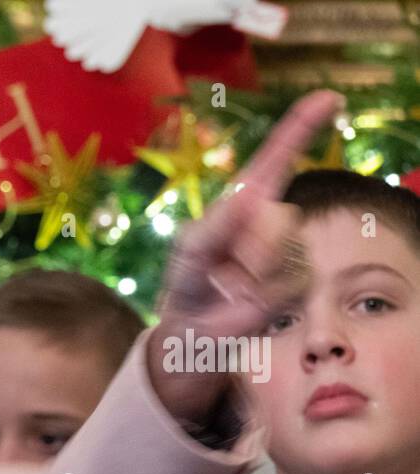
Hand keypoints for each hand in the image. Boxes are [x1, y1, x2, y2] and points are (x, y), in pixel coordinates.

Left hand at [147, 90, 343, 424]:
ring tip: (229, 284)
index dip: (301, 127)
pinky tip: (244, 300)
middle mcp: (274, 220)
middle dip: (244, 244)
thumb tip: (244, 200)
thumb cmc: (189, 284)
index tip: (328, 98)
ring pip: (282, 251)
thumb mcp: (189, 251)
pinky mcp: (296, 283)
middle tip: (221, 266)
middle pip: (276, 217)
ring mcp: (290, 251)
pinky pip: (285, 283)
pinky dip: (259, 296)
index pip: (278, 157)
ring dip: (248, 273)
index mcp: (247, 202)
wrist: (194, 332)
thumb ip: (212, 226)